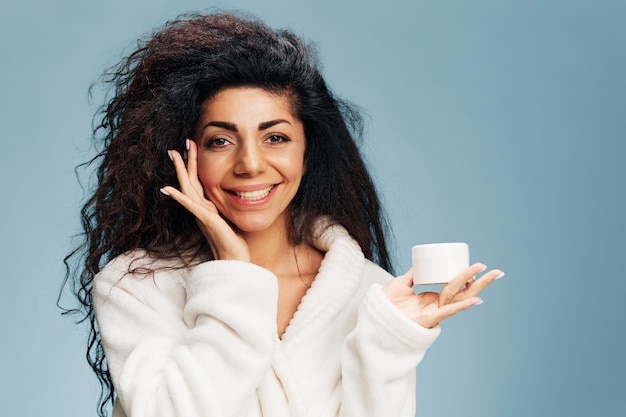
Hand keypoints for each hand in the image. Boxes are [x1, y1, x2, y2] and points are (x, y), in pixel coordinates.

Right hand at [160, 139, 249, 261]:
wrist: (234, 259)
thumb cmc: (234, 241)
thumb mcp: (230, 217)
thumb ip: (225, 207)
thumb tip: (232, 195)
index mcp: (206, 206)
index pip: (197, 182)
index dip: (193, 165)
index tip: (190, 148)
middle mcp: (201, 208)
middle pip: (189, 181)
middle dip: (184, 162)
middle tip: (176, 145)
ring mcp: (201, 214)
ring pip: (187, 188)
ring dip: (180, 171)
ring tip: (173, 155)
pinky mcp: (206, 220)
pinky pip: (191, 205)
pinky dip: (179, 197)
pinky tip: (168, 189)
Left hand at [382, 263, 503, 328]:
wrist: (375, 318)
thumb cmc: (387, 305)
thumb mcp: (402, 283)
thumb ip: (412, 274)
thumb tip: (422, 263)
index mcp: (433, 298)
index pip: (455, 285)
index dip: (466, 276)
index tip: (479, 266)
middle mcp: (437, 306)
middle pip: (464, 291)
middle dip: (481, 282)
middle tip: (497, 271)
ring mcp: (435, 312)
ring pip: (460, 297)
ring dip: (476, 286)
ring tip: (492, 275)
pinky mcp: (429, 319)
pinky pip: (448, 311)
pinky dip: (462, 305)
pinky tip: (475, 300)